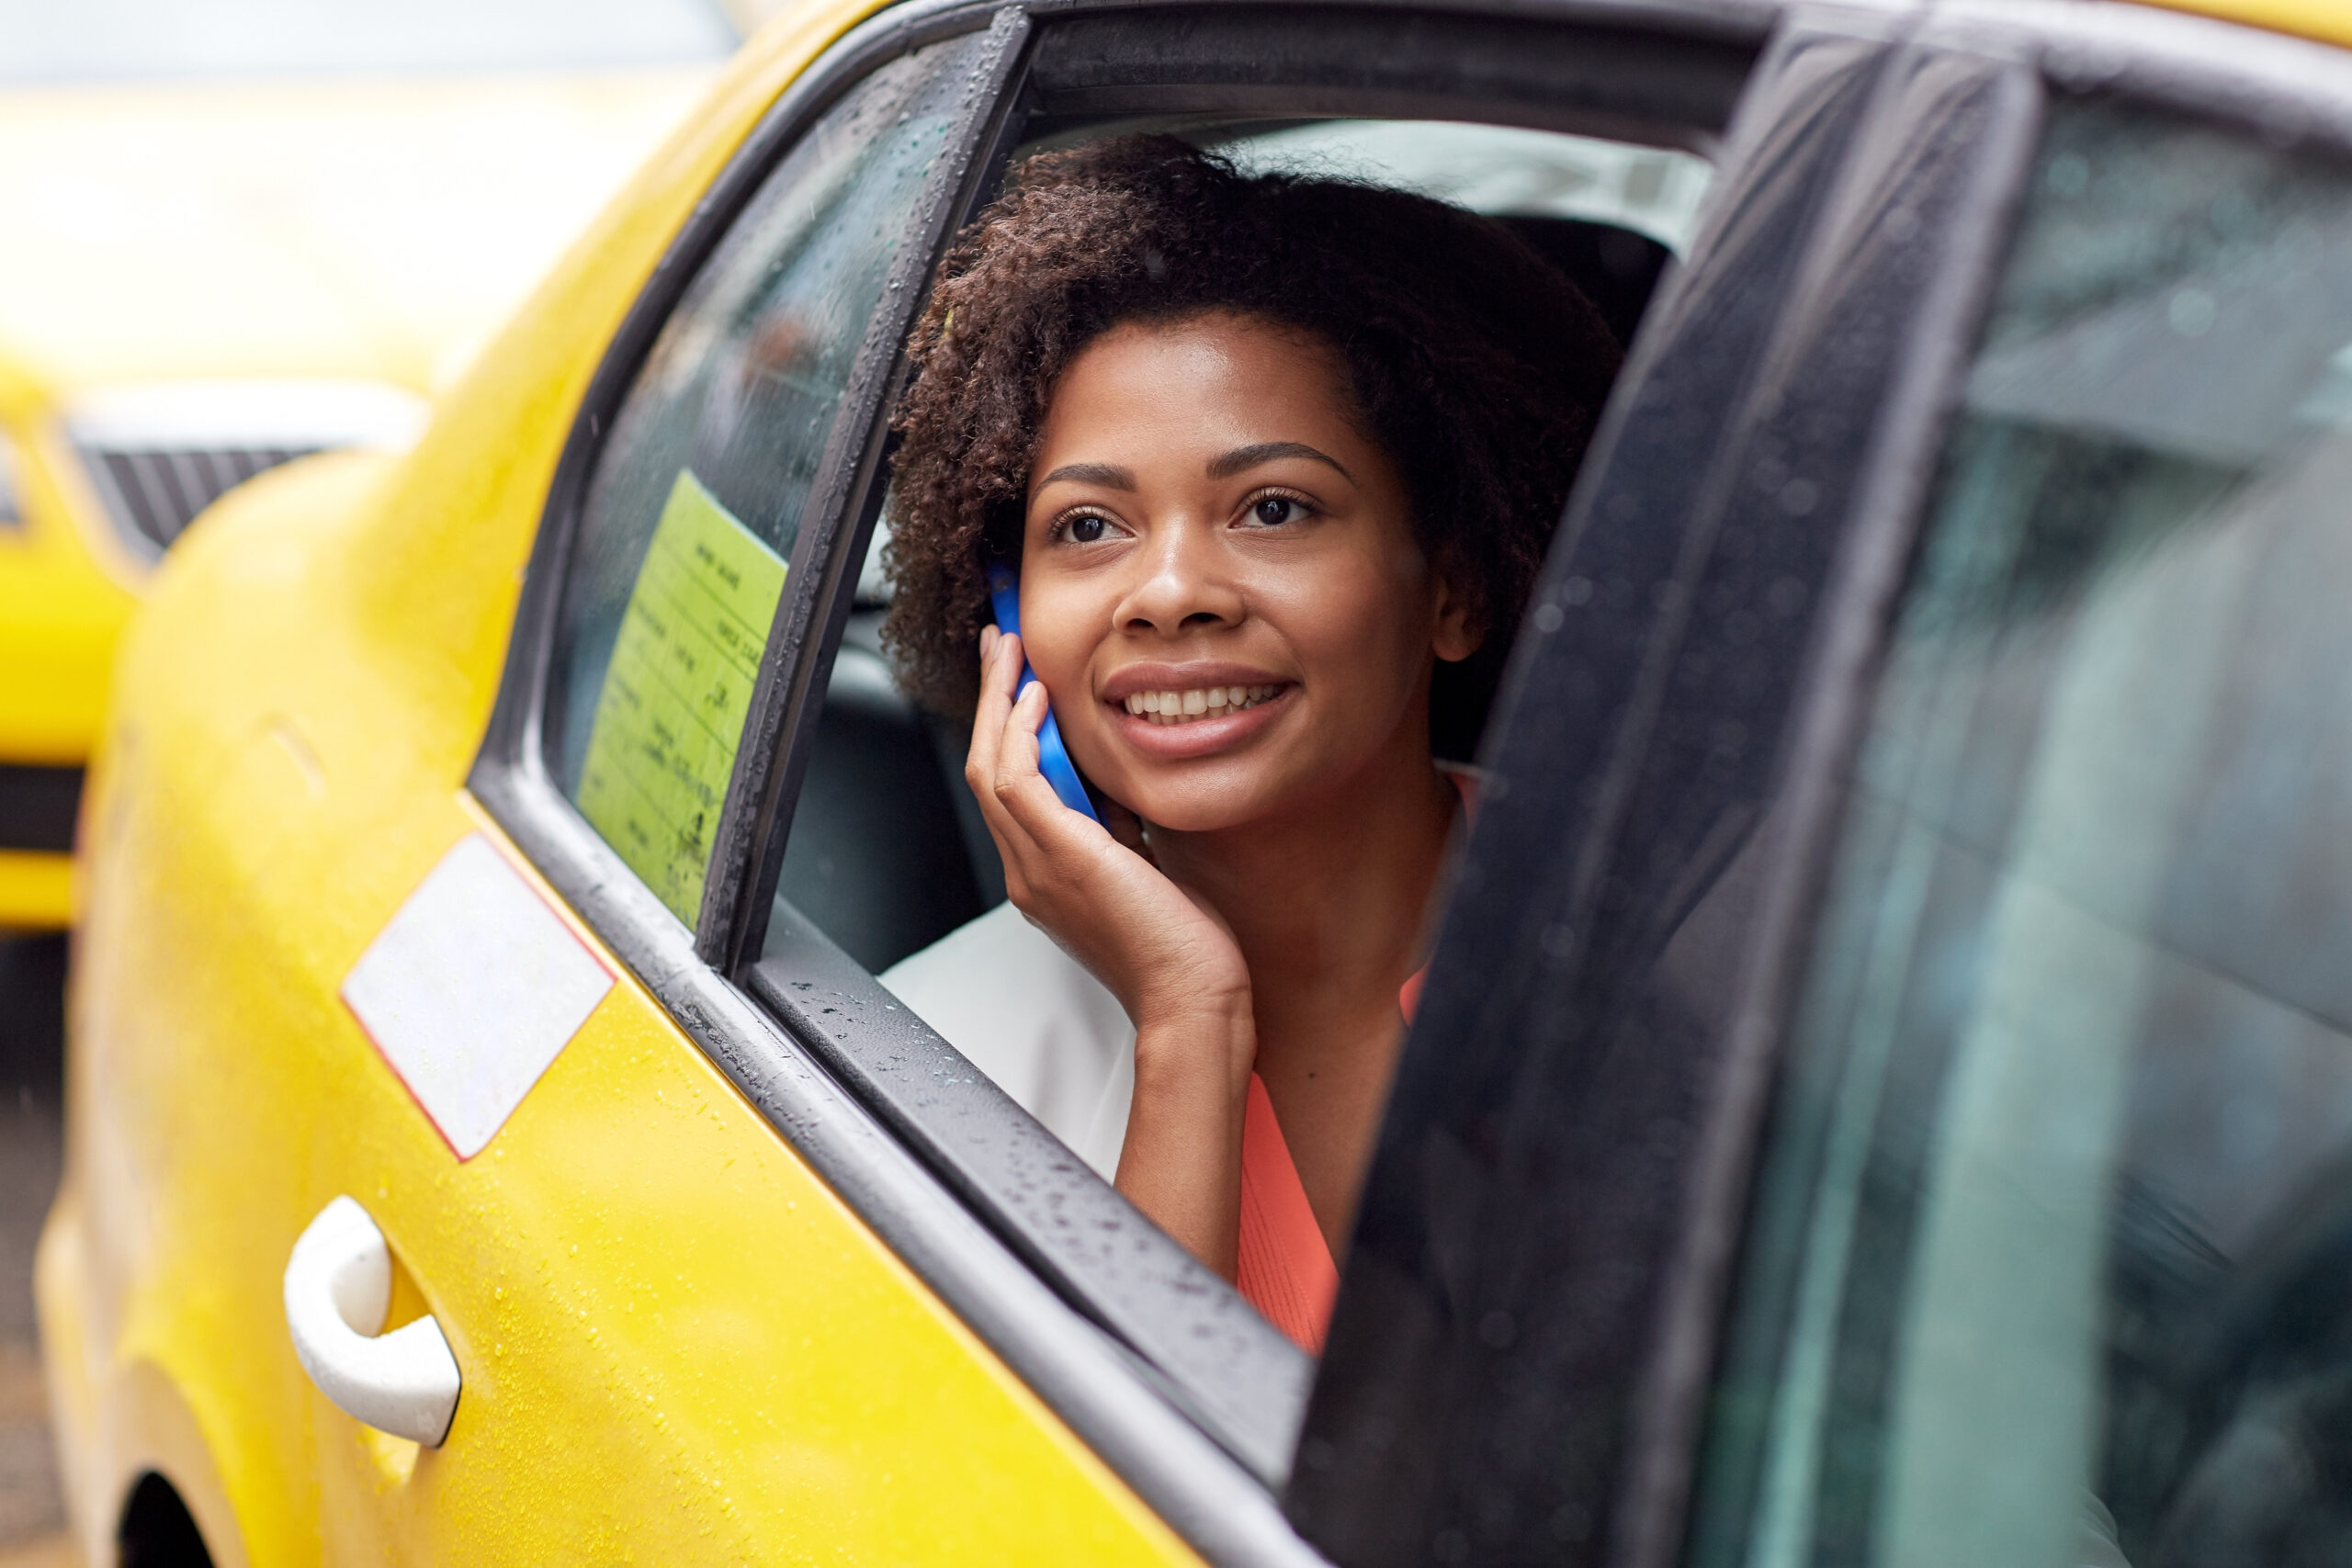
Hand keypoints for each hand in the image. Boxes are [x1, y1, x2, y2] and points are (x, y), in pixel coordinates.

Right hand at [966, 626, 1250, 1036]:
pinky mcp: (1060, 859)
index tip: (1019, 679)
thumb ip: (1118, 831)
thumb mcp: (1143, 871)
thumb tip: (1117, 785)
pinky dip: (1020, 735)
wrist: (1191, 1001)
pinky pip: (1017, 783)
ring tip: (1008, 649)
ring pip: (990, 767)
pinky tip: (1036, 698)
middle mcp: (1027, 872)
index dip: (1007, 726)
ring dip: (998, 701)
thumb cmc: (1182, 949)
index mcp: (1043, 876)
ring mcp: (1035, 868)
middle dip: (990, 698)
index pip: (1009, 787)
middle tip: (998, 643)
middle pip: (985, 767)